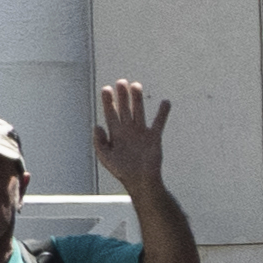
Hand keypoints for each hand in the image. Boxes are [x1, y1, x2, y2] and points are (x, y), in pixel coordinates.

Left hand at [95, 70, 171, 194]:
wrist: (140, 181)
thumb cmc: (122, 170)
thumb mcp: (105, 156)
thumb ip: (99, 141)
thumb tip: (96, 125)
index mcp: (115, 134)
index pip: (111, 113)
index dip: (108, 101)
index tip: (106, 89)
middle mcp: (128, 130)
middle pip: (124, 109)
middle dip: (122, 96)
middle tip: (121, 82)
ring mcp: (141, 133)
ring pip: (139, 112)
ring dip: (138, 100)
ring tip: (136, 85)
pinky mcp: (154, 138)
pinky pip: (159, 123)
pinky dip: (162, 113)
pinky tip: (165, 103)